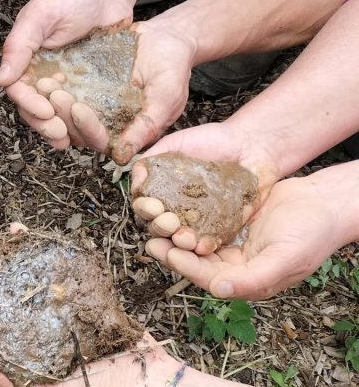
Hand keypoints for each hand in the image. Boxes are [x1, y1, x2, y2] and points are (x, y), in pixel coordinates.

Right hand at [0, 0, 133, 149]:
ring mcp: (64, 82)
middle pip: (34, 109)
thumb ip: (19, 46)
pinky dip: (81, 123)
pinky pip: (80, 109)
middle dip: (44, 124)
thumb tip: (1, 79)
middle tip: (59, 133)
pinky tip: (87, 131)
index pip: (19, 91)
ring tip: (69, 139)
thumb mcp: (39, 16)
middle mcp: (41, 74)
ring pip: (55, 114)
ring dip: (60, 129)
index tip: (45, 112)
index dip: (29, 105)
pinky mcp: (86, 86)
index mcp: (25, 61)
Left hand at [0, 225, 177, 386]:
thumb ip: (6, 379)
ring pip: (17, 278)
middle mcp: (27, 330)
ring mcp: (49, 311)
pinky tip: (25, 233)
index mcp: (14, 354)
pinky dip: (37, 250)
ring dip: (2, 255)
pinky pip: (49, 269)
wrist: (144, 383)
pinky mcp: (72, 295)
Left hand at [36, 19, 195, 162]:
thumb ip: (146, 126)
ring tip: (46, 84)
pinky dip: (57, 85)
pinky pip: (67, 91)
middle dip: (64, 113)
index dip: (87, 128)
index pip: (100, 141)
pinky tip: (49, 73)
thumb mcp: (166, 98)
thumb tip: (122, 156)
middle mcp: (106, 123)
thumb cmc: (173, 70)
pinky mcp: (85, 89)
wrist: (166, 40)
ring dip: (54, 102)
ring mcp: (94, 106)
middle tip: (54, 94)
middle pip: (78, 129)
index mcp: (126, 133)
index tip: (78, 109)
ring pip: (67, 113)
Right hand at [130, 122, 278, 254]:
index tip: (151, 204)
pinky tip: (204, 244)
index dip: (145, 209)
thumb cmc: (212, 141)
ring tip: (184, 237)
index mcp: (162, 193)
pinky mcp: (222, 229)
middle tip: (168, 220)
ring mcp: (200, 222)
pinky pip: (212, 242)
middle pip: (160, 228)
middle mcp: (177, 210)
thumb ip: (151, 158)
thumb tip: (135, 178)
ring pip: (183, 239)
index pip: (145, 208)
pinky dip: (206, 246)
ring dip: (180, 241)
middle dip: (160, 227)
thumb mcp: (175, 143)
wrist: (251, 144)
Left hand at [143, 169, 355, 299]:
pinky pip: (204, 224)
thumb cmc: (313, 234)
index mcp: (246, 280)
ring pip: (196, 243)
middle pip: (196, 261)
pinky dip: (189, 219)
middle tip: (151, 240)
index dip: (186, 266)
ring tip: (155, 225)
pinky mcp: (230, 224)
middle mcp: (235, 265)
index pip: (208, 277)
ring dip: (176, 236)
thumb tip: (220, 290)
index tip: (168, 252)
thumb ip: (254, 278)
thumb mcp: (286, 258)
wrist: (325, 203)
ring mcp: (232, 244)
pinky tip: (172, 208)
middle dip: (173, 252)